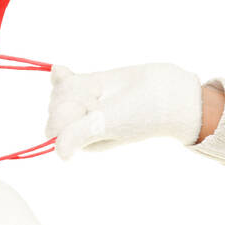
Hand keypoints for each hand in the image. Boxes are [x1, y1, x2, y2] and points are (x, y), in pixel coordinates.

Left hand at [46, 62, 202, 159]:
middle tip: (100, 97)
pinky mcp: (92, 86)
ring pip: (60, 91)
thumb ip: (82, 134)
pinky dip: (62, 75)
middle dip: (73, 96)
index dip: (65, 113)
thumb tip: (60, 154)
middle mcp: (82, 126)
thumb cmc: (144, 113)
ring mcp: (86, 104)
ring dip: (75, 85)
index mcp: (85, 142)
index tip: (89, 105)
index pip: (55, 128)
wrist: (170, 92)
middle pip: (55, 108)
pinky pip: (65, 81)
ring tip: (100, 89)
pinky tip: (62, 70)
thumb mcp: (111, 122)